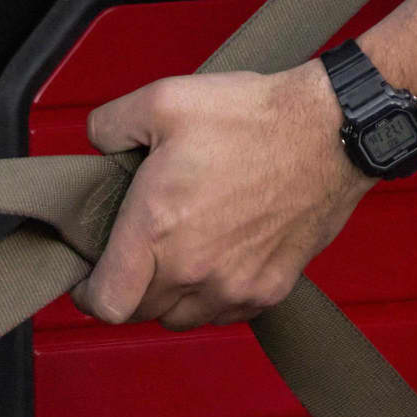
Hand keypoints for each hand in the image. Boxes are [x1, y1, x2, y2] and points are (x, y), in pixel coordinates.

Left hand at [75, 67, 368, 328]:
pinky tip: (219, 255)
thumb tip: (95, 142)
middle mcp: (193, 268)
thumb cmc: (253, 116)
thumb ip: (110, 124)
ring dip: (172, 294)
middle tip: (138, 248)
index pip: (106, 302)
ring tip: (179, 252)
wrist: (328, 132)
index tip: (91, 276)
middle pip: (142, 310)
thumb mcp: (164, 99)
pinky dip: (214, 295)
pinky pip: (225, 313)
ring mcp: (234, 285)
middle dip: (131, 284)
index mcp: (156, 227)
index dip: (89, 293)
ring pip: (183, 317)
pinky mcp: (269, 288)